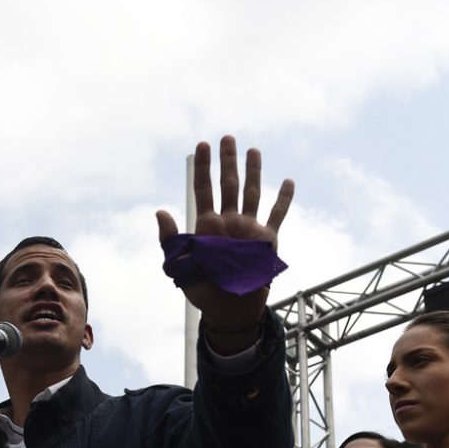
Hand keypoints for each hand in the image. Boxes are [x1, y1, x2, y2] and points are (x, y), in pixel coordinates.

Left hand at [156, 135, 293, 352]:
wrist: (228, 309)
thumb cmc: (202, 290)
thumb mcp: (179, 266)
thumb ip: (170, 239)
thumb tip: (160, 211)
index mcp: (206, 226)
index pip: (203, 189)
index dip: (202, 167)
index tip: (201, 146)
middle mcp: (228, 222)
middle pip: (228, 184)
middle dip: (227, 161)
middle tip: (226, 138)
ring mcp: (248, 229)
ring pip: (252, 192)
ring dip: (253, 172)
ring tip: (253, 150)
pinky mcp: (267, 240)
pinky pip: (277, 215)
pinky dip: (283, 199)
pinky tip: (288, 181)